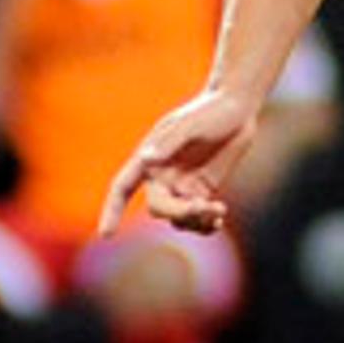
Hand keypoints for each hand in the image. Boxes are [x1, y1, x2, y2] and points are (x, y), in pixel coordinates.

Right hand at [104, 87, 262, 236]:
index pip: (123, 187)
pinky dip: (205, 224)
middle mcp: (161, 175)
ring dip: (196, 221)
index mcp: (149, 158)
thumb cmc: (210, 111)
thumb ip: (169, 143)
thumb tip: (146, 160)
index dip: (112, 210)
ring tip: (218, 210)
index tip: (106, 235)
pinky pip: (197, 217)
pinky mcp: (203, 190)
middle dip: (179, 212)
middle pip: (158, 208)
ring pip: (178, 218)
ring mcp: (182, 185)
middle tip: (205, 206)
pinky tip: (218, 220)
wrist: (238, 107)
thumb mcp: (190, 124)